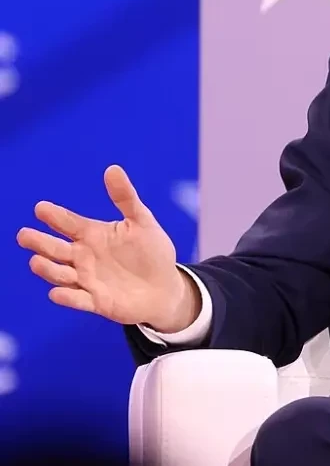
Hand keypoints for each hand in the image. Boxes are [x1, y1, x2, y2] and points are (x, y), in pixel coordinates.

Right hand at [16, 165, 199, 331]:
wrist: (165, 287)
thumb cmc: (152, 252)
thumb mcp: (142, 221)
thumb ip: (126, 197)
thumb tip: (113, 169)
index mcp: (93, 235)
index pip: (69, 223)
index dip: (55, 216)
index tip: (41, 208)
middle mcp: (84, 257)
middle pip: (56, 249)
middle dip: (39, 242)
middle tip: (24, 235)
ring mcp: (88, 280)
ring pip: (61, 274)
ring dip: (48, 269)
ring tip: (37, 261)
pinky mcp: (96, 302)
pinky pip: (78, 300)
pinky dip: (67, 297)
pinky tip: (57, 292)